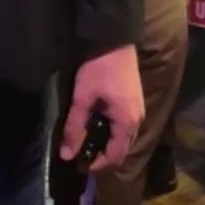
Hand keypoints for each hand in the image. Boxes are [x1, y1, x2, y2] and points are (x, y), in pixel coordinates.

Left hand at [58, 45, 144, 170]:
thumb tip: (66, 155)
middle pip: (122, 149)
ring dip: (106, 143)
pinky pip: (125, 126)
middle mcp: (138, 120)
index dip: (97, 165)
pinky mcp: (134, 102)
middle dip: (102, 156)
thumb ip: (74, 127)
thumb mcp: (82, 98)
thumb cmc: (99, 69)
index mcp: (127, 122)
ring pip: (124, 138)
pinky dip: (111, 131)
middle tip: (79, 153)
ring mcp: (138, 110)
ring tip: (85, 139)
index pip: (116, 156)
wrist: (115, 39)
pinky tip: (95, 124)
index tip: (79, 164)